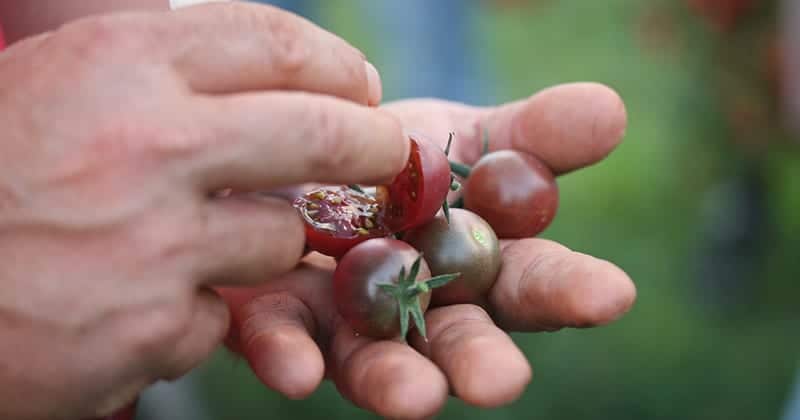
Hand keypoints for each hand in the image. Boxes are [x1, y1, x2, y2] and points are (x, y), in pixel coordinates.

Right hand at [0, 3, 406, 418]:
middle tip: (390, 151)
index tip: (363, 88)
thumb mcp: (56, 86)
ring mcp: (154, 243)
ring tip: (184, 243)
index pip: (275, 41)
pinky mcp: (146, 330)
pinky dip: (192, 311)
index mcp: (117, 61)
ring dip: (258, 243)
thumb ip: (160, 78)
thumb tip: (277, 79)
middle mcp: (148, 143)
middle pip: (320, 131)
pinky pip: (216, 316)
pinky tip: (126, 304)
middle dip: (373, 143)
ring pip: (276, 239)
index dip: (336, 66)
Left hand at [220, 82, 635, 418]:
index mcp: (479, 265)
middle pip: (457, 340)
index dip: (569, 288)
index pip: (532, 281)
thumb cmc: (401, 156)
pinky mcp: (278, 315)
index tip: (610, 294)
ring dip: (394, 380)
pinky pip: (283, 340)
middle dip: (479, 360)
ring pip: (374, 358)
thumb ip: (533, 134)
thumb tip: (612, 109)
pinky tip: (299, 370)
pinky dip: (291, 354)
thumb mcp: (467, 135)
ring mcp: (348, 319)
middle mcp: (421, 308)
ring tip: (415, 398)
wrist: (306, 152)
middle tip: (500, 382)